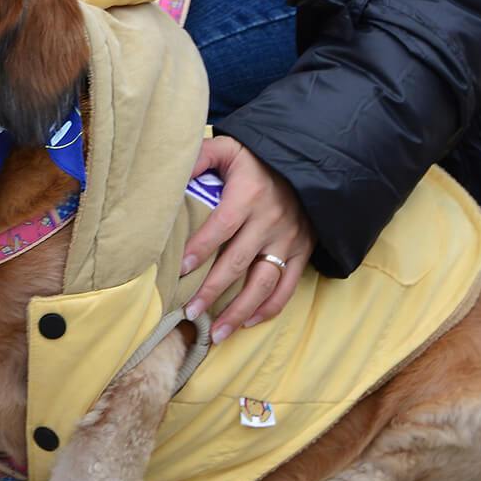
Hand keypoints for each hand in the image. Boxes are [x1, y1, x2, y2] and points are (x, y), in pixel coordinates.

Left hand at [180, 136, 314, 343]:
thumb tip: (170, 174)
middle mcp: (270, 221)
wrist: (309, 161)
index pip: (222, 226)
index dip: (201, 248)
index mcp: (249, 195)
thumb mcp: (229, 148)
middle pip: (238, 262)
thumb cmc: (258, 158)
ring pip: (263, 283)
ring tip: (216, 333)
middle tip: (189, 312)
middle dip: (212, 291)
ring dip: (239, 311)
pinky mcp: (303, 252)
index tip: (180, 269)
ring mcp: (289, 239)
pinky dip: (269, 308)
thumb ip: (200, 157)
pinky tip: (247, 323)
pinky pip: (288, 287)